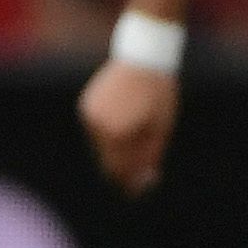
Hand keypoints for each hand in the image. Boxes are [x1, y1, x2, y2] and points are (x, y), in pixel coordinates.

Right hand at [80, 59, 180, 194]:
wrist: (143, 57)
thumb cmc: (159, 94)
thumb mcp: (162, 128)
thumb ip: (149, 156)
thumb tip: (143, 181)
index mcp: (118, 133)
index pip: (119, 169)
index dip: (130, 183)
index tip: (141, 190)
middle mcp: (98, 126)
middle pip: (107, 160)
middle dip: (124, 170)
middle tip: (143, 177)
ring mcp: (89, 115)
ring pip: (101, 147)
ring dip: (117, 152)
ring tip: (138, 148)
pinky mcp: (86, 106)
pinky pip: (97, 131)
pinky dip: (110, 136)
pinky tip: (126, 129)